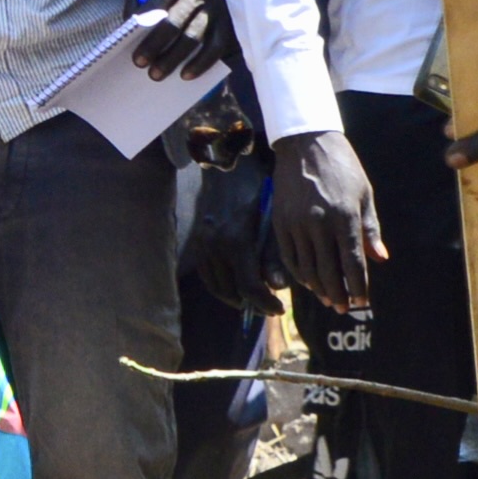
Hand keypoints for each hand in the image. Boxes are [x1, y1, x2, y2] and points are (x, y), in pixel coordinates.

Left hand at [132, 0, 226, 78]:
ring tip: (157, 75)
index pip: (159, 7)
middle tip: (142, 66)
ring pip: (195, 37)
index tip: (136, 56)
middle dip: (157, 48)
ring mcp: (216, 6)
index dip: (147, 33)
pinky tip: (186, 75)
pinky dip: (202, 63)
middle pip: (176, 24)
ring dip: (175, 59)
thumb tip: (129, 28)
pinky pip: (217, 46)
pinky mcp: (227, 21)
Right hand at [187, 156, 272, 313]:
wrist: (227, 170)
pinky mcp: (197, 243)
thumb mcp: (272, 221)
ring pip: (218, 288)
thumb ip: (274, 255)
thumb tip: (280, 287)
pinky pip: (207, 276)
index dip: (265, 304)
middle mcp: (215, 247)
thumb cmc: (257, 191)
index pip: (249, 287)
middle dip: (252, 303)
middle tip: (270, 305)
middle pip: (232, 292)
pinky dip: (221, 287)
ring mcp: (203, 246)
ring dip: (236, 297)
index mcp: (237, 241)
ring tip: (255, 298)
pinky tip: (236, 286)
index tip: (280, 308)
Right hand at [268, 129, 383, 313]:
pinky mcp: (280, 221)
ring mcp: (297, 223)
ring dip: (319, 288)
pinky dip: (299, 274)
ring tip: (328, 299)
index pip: (353, 262)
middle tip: (343, 308)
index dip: (358, 286)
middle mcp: (319, 223)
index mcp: (345, 216)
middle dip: (338, 294)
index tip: (361, 301)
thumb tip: (380, 258)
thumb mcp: (364, 193)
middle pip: (329, 271)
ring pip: (307, 268)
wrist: (306, 143)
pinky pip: (289, 257)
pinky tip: (308, 281)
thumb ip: (370, 229)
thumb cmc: (342, 167)